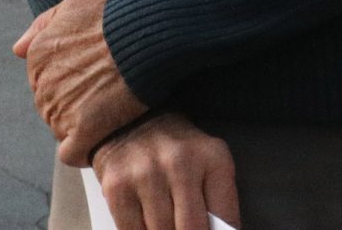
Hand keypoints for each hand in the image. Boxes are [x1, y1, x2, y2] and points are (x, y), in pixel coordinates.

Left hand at [14, 0, 145, 163]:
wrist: (145, 35)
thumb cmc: (113, 17)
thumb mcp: (72, 6)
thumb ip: (42, 27)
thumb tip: (17, 50)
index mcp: (38, 57)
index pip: (44, 83)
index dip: (69, 83)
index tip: (91, 79)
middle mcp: (43, 85)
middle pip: (52, 108)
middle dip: (74, 106)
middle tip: (104, 97)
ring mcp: (62, 110)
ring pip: (62, 131)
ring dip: (82, 128)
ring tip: (109, 114)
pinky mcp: (84, 130)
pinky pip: (73, 153)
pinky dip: (84, 152)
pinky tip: (100, 141)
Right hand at [88, 113, 238, 229]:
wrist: (128, 122)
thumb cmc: (175, 151)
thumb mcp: (208, 164)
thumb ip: (218, 202)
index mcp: (212, 157)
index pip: (225, 219)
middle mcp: (179, 162)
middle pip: (191, 229)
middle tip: (185, 225)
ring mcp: (145, 174)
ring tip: (166, 220)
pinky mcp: (116, 187)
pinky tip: (146, 221)